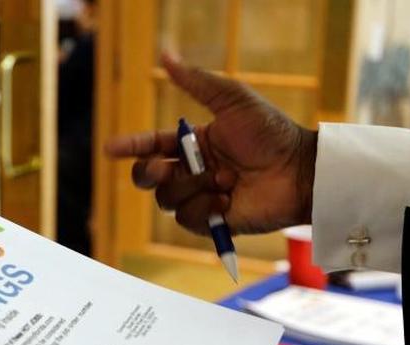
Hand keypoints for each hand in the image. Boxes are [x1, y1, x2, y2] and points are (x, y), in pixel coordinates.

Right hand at [105, 53, 317, 236]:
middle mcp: (193, 171)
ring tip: (224, 180)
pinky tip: (227, 199)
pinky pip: (187, 219)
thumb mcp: (233, 100)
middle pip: (149, 177)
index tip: (111, 149)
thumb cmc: (270, 133)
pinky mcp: (212, 222)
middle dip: (149, 173)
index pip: (152, 145)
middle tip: (164, 168)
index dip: (130, 147)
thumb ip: (197, 82)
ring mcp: (201, 198)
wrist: (298, 171)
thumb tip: (166, 56)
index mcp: (193, 144)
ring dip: (192, 187)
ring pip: (167, 199)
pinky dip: (205, 208)